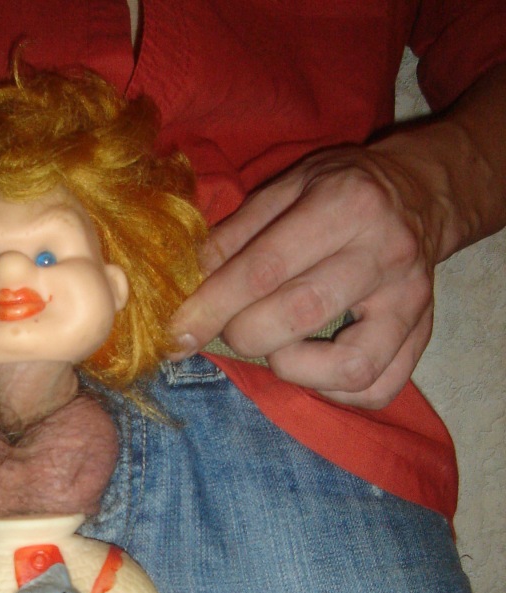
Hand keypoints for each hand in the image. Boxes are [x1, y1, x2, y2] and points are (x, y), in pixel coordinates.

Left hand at [172, 144, 440, 407]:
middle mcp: (386, 253)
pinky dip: (335, 392)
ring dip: (295, 370)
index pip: (267, 268)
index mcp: (346, 204)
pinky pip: (378, 389)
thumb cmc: (341, 192)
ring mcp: (410, 301)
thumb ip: (236, 235)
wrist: (420, 194)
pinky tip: (313, 369)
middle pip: (302, 314)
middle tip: (233, 329)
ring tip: (279, 349)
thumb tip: (188, 285)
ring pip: (351, 366)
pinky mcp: (424, 336)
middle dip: (246, 335)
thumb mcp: (287, 188)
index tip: (178, 332)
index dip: (213, 306)